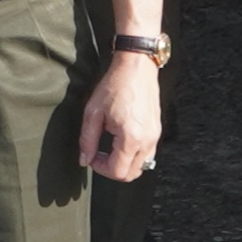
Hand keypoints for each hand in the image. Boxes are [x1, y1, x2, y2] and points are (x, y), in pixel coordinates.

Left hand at [79, 51, 164, 182]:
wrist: (137, 66)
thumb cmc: (115, 85)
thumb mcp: (93, 113)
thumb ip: (87, 140)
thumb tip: (84, 160)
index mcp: (131, 138)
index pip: (117, 172)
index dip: (100, 169)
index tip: (92, 156)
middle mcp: (147, 141)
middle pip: (131, 174)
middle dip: (112, 170)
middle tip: (99, 155)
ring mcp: (155, 136)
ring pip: (141, 166)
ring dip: (124, 164)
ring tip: (110, 149)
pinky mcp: (157, 130)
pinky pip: (147, 154)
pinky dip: (134, 156)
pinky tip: (122, 142)